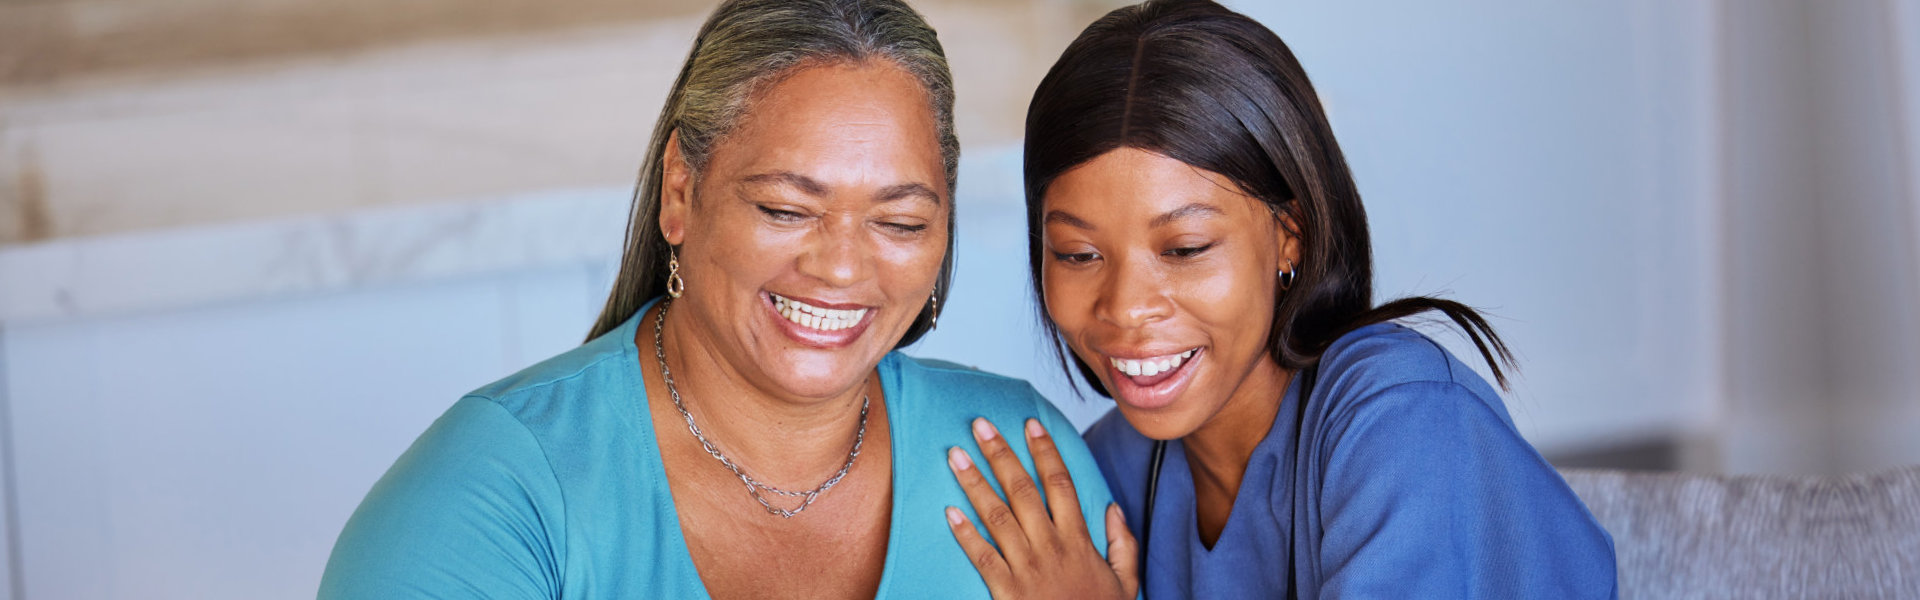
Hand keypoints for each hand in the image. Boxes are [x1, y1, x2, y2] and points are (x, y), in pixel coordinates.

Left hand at [945, 418, 1139, 599]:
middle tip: (980, 425)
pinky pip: (982, 558)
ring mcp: (1026, 569)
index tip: (1030, 424)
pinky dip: (965, 534)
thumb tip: (1111, 507)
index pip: (1060, 483)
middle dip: (1000, 454)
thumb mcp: (1125, 582)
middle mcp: (1051, 548)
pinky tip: (949, 511)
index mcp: (1079, 541)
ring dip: (974, 483)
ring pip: (997, 516)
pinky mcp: (1006, 592)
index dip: (1044, 451)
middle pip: (1022, 490)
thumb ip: (1122, 543)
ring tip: (955, 455)